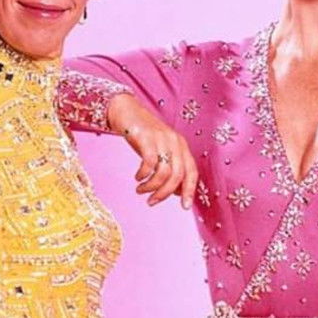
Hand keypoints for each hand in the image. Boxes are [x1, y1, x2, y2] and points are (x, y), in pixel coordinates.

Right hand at [106, 94, 197, 208]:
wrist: (126, 110)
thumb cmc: (143, 135)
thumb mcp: (160, 150)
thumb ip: (169, 167)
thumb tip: (175, 192)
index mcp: (182, 146)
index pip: (192, 172)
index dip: (189, 191)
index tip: (183, 207)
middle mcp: (175, 142)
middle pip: (177, 175)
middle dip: (164, 194)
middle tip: (151, 202)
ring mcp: (161, 138)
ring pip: (164, 172)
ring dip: (151, 187)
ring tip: (141, 190)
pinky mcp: (146, 137)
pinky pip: (150, 162)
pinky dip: (144, 175)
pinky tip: (137, 177)